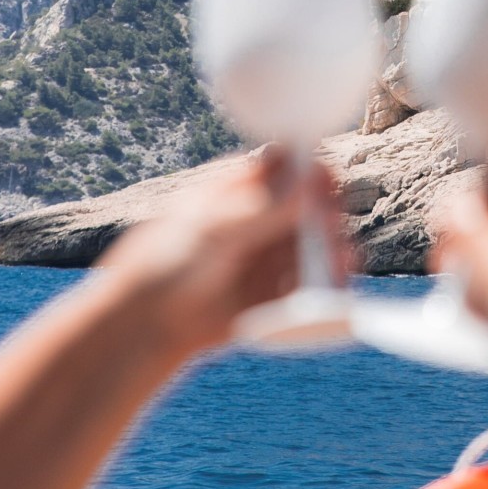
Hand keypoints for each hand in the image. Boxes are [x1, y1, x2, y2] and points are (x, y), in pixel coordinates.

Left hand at [100, 147, 344, 362]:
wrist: (150, 322)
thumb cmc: (166, 264)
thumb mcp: (210, 231)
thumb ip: (261, 208)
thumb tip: (307, 178)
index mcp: (247, 185)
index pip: (292, 166)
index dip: (311, 171)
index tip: (322, 182)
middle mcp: (269, 215)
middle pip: (314, 206)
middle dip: (327, 214)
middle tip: (327, 226)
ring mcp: (277, 253)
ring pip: (319, 245)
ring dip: (333, 251)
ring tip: (337, 261)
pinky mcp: (283, 290)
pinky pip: (315, 284)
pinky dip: (326, 286)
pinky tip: (328, 289)